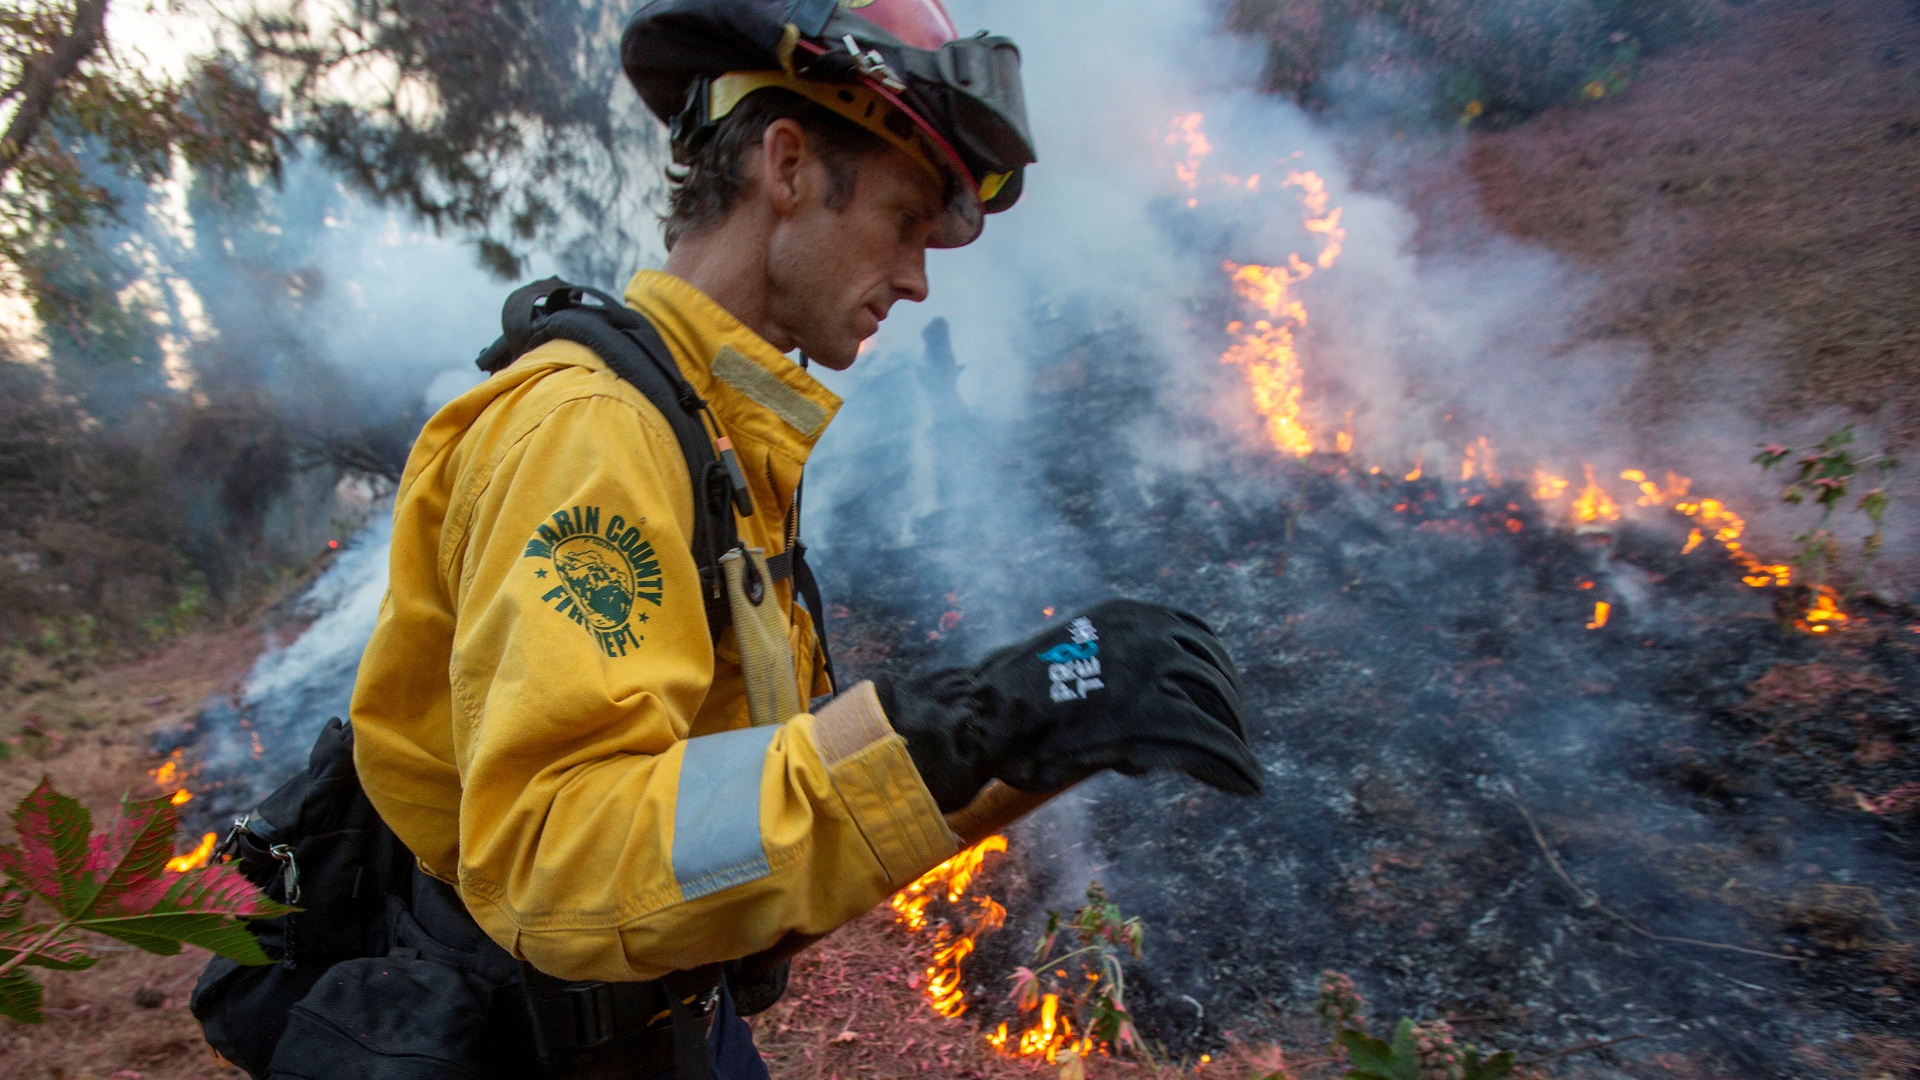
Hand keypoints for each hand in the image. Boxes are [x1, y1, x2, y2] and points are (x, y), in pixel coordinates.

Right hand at [875, 599, 1261, 811]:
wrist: (984, 716)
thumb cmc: (1015, 697)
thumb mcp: (1074, 657)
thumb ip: (1111, 663)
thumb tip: (1140, 691)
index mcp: (1127, 613)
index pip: (1196, 634)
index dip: (1217, 669)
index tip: (1224, 696)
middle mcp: (1146, 632)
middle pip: (1213, 670)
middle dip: (1231, 707)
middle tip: (1235, 739)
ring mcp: (1149, 670)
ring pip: (1216, 706)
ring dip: (1235, 739)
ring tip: (1242, 768)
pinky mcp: (1150, 716)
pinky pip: (1208, 741)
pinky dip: (1233, 765)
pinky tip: (1246, 784)